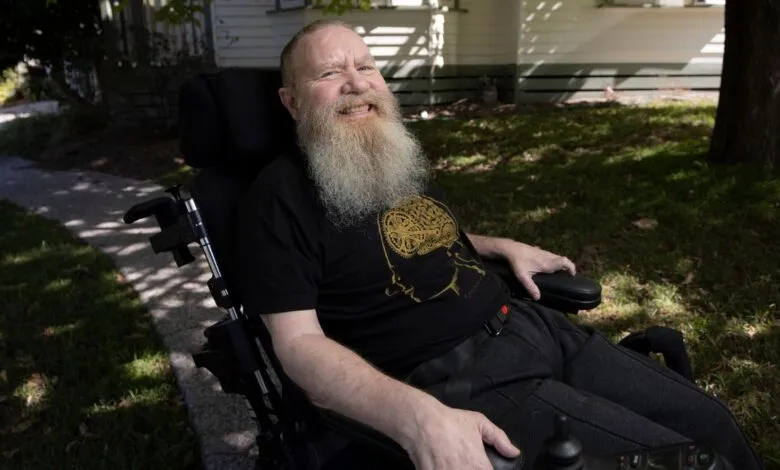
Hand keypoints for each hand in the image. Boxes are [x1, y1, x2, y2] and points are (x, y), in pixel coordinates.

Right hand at [403, 401, 520, 469]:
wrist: (421, 421)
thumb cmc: (449, 421)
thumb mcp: (479, 422)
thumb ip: (500, 438)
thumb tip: (513, 452)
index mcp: (479, 465)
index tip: (481, 467)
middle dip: (470, 469)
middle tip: (465, 463)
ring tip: (454, 464)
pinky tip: (443, 466)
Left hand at [503, 241, 575, 300]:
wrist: (511, 248)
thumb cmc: (517, 262)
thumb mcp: (522, 276)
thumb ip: (530, 287)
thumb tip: (538, 298)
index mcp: (547, 263)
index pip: (564, 262)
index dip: (571, 267)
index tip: (572, 275)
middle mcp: (548, 256)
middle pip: (563, 260)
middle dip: (567, 267)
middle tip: (566, 276)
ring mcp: (544, 252)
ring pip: (557, 257)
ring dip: (560, 264)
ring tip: (558, 274)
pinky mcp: (540, 251)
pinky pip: (552, 256)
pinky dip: (554, 261)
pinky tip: (547, 268)